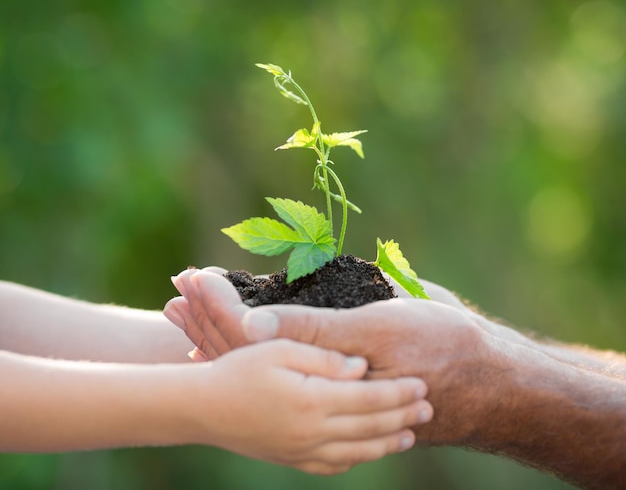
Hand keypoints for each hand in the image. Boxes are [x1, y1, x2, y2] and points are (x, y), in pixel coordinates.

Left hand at [164, 266, 473, 361]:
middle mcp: (317, 382)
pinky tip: (220, 342)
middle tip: (174, 291)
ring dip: (216, 335)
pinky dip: (247, 354)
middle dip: (206, 318)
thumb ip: (317, 327)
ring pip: (256, 360)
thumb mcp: (386, 319)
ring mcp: (322, 388)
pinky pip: (279, 371)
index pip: (256, 333)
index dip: (221, 305)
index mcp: (326, 364)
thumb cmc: (442, 342)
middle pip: (245, 349)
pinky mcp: (331, 390)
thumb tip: (255, 318)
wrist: (483, 388)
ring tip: (181, 314)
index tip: (192, 279)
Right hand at [193, 338, 432, 473]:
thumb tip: (360, 366)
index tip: (422, 385)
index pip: (369, 398)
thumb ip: (323, 358)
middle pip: (370, 426)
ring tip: (410, 435)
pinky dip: (357, 458)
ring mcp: (302, 450)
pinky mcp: (292, 459)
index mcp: (312, 400)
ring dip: (387, 442)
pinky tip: (368, 450)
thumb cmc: (239, 370)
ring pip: (357, 451)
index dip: (399, 392)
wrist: (203, 408)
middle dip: (402, 417)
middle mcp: (312, 431)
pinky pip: (333, 465)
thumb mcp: (280, 351)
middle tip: (428, 408)